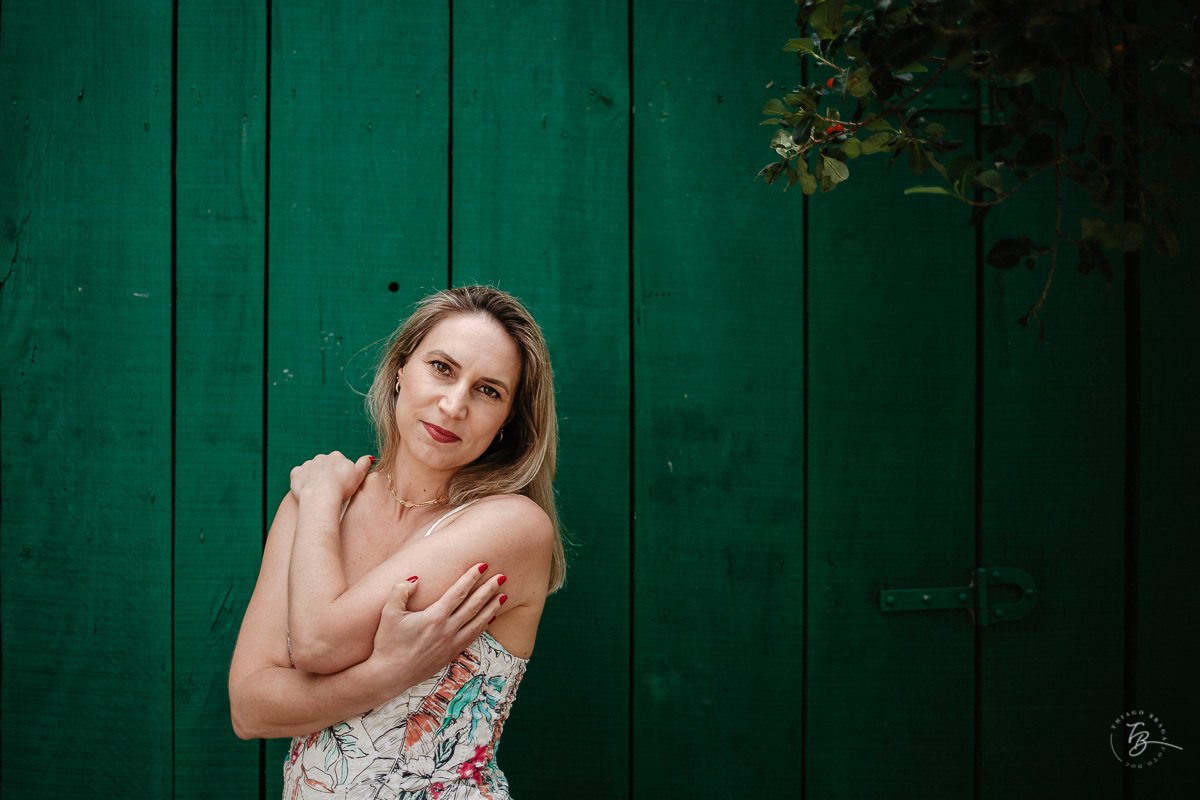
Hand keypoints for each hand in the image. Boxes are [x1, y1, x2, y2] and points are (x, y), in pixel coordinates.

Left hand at [289, 451, 372, 503]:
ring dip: (314, 478)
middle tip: (331, 490)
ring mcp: (307, 465)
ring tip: (319, 492)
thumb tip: (369, 457)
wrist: (321, 496)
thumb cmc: (342, 487)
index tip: (341, 485)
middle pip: (324, 466)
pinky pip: (299, 476)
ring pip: (311, 471)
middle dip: (327, 475)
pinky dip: (302, 482)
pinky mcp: (295, 474)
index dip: (341, 475)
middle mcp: (320, 457)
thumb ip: (364, 464)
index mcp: (335, 456)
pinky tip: (307, 491)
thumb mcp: (359, 475)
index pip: (339, 463)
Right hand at [370, 563, 510, 684]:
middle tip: (502, 576)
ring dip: (492, 607)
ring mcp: (451, 643)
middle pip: (474, 605)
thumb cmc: (387, 642)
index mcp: (434, 617)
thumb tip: (416, 579)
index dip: (472, 577)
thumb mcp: (389, 613)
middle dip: (489, 589)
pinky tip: (491, 618)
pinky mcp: (451, 654)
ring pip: (478, 622)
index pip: (459, 592)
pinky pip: (473, 636)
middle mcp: (447, 629)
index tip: (483, 565)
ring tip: (504, 595)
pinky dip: (484, 625)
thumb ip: (400, 591)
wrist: (389, 675)